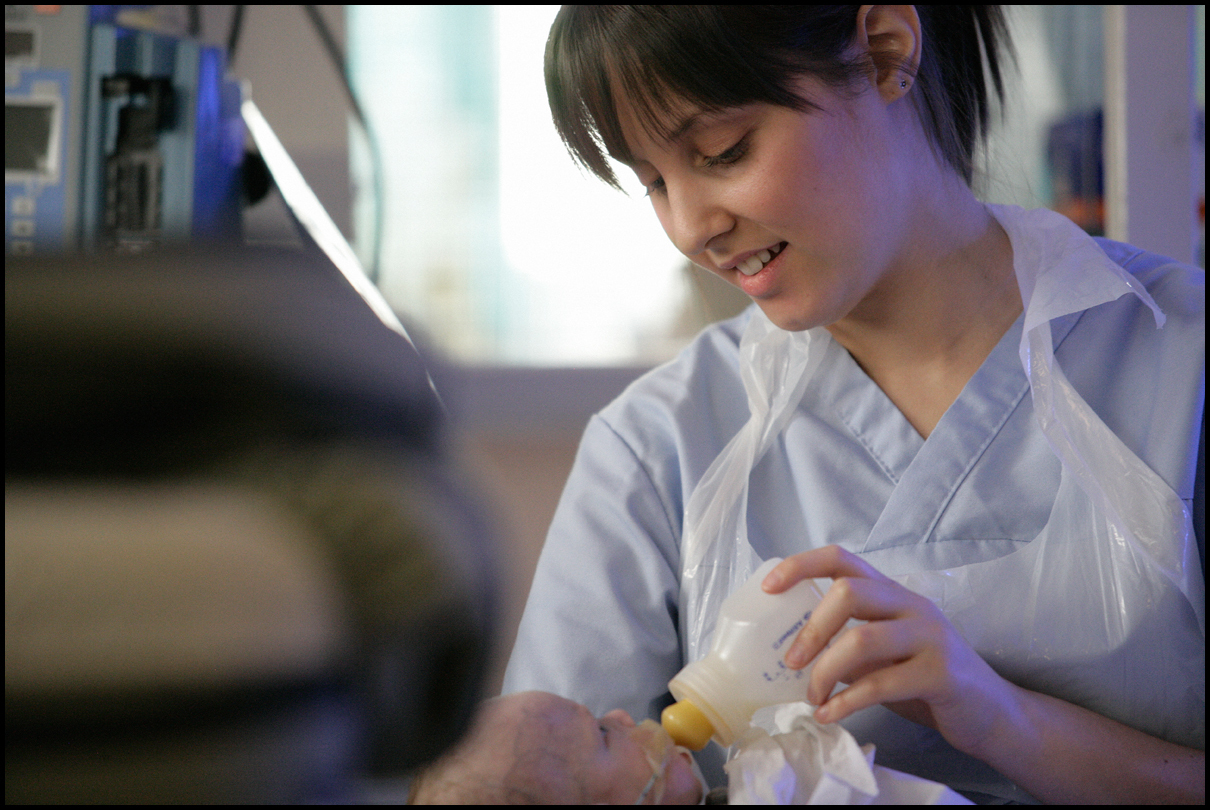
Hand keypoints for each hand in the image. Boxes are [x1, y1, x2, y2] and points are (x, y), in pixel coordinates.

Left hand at [762, 545, 1017, 757]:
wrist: (990, 713)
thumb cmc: (925, 679)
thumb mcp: (883, 653)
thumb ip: (846, 643)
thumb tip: (789, 650)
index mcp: (891, 593)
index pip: (842, 559)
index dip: (801, 565)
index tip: (769, 587)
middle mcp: (911, 605)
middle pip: (849, 592)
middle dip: (811, 628)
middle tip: (791, 662)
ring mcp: (929, 636)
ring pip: (862, 638)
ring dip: (825, 672)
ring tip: (813, 697)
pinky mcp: (940, 673)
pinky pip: (881, 684)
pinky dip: (846, 702)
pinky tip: (830, 714)